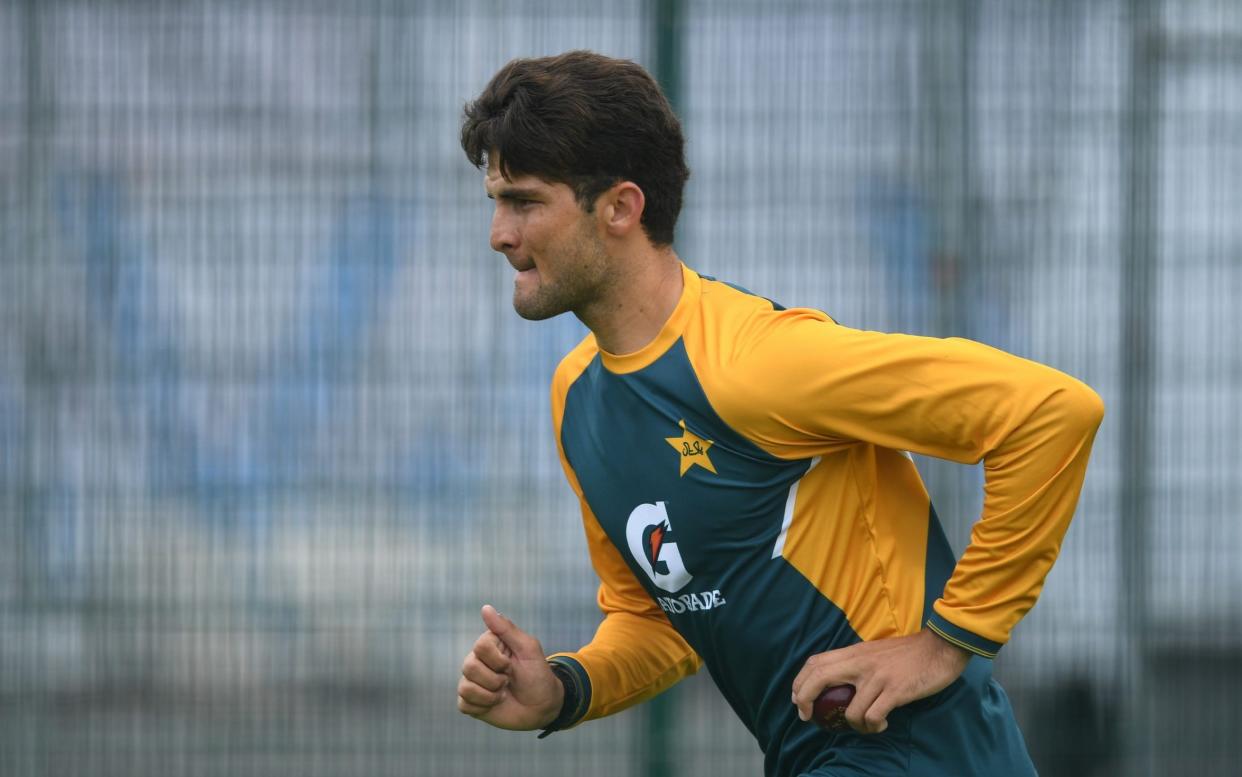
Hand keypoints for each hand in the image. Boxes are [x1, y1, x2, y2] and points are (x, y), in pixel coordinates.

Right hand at [457, 605, 563, 730]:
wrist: (542, 706)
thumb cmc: (537, 674)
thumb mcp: (528, 649)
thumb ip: (507, 629)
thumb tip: (485, 608)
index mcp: (490, 645)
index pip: (480, 647)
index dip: (498, 660)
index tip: (511, 665)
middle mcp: (477, 660)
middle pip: (469, 666)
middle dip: (495, 679)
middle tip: (508, 681)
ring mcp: (472, 681)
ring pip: (465, 687)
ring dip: (490, 695)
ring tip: (502, 693)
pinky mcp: (470, 702)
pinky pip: (463, 704)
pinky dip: (483, 706)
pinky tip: (494, 704)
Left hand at [791, 629, 970, 733]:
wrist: (940, 647)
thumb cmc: (909, 653)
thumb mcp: (875, 652)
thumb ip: (857, 663)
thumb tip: (839, 684)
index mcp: (855, 653)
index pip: (816, 662)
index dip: (800, 681)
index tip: (797, 699)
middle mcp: (861, 663)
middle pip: (819, 677)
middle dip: (804, 699)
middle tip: (807, 717)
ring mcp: (877, 677)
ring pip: (850, 710)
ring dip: (854, 726)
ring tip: (867, 726)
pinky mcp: (895, 691)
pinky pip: (873, 717)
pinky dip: (874, 726)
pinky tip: (883, 724)